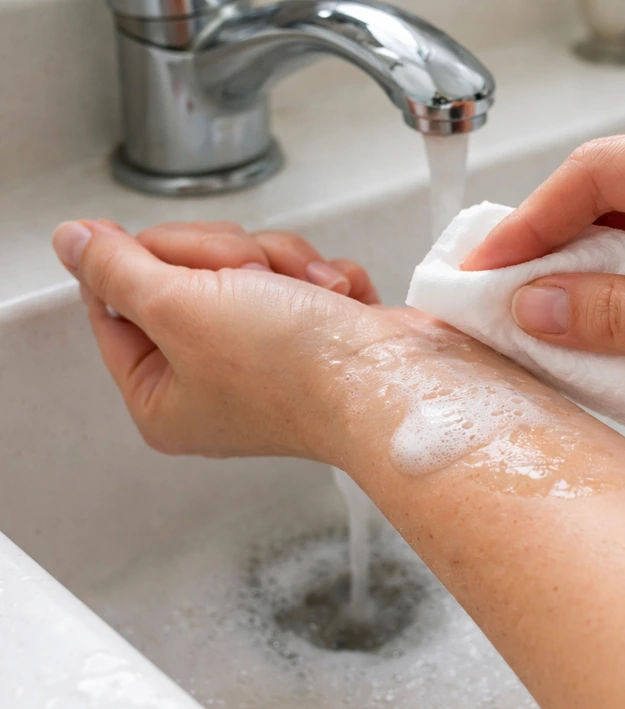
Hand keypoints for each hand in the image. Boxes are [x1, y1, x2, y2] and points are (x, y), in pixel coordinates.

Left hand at [51, 219, 383, 458]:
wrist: (396, 380)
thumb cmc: (298, 370)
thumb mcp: (181, 307)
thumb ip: (118, 268)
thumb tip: (73, 241)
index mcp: (162, 396)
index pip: (113, 305)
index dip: (130, 260)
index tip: (141, 240)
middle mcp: (211, 380)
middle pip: (181, 272)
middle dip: (224, 258)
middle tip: (249, 277)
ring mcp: (265, 356)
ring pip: (245, 263)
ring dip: (281, 262)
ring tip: (310, 294)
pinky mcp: (313, 333)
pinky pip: (297, 274)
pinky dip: (322, 278)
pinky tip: (341, 302)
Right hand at [463, 110, 624, 448]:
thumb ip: (620, 314)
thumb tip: (535, 307)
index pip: (600, 173)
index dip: (530, 222)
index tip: (483, 269)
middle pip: (612, 200)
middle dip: (553, 253)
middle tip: (499, 302)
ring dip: (589, 284)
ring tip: (541, 329)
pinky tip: (600, 339)